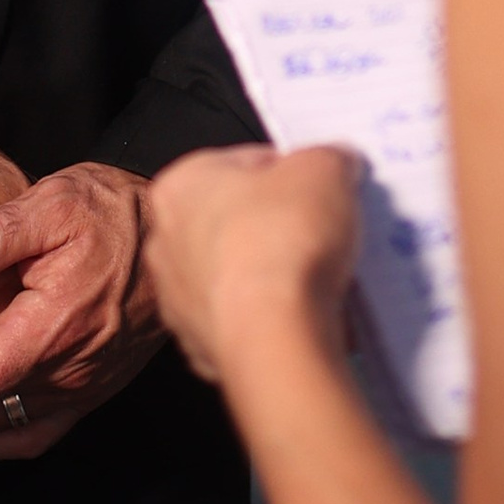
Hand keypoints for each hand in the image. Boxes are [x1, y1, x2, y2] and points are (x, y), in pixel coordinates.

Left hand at [144, 144, 360, 387]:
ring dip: (275, 275)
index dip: (292, 173)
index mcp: (181, 184)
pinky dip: (273, 317)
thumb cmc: (282, 245)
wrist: (276, 336)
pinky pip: (246, 321)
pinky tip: (304, 313)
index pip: (245, 163)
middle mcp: (168, 241)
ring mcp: (180, 300)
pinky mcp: (202, 345)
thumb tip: (336, 164)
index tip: (321, 188)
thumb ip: (328, 158)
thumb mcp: (325, 168)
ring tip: (321, 276)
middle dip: (280, 226)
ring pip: (240, 275)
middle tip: (324, 231)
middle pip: (238, 221)